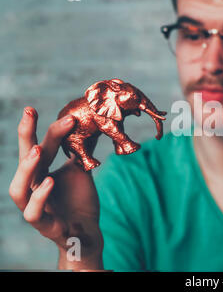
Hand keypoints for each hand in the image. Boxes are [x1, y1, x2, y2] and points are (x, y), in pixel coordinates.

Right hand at [9, 107, 103, 268]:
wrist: (87, 230)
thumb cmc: (78, 200)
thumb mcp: (80, 170)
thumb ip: (78, 151)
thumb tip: (86, 124)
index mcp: (41, 173)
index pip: (37, 147)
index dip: (37, 128)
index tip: (34, 108)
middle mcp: (33, 188)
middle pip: (23, 161)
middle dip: (24, 136)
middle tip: (30, 114)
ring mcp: (35, 207)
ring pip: (18, 190)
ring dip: (26, 168)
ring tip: (37, 150)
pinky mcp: (44, 225)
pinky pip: (33, 213)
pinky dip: (40, 198)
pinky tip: (50, 182)